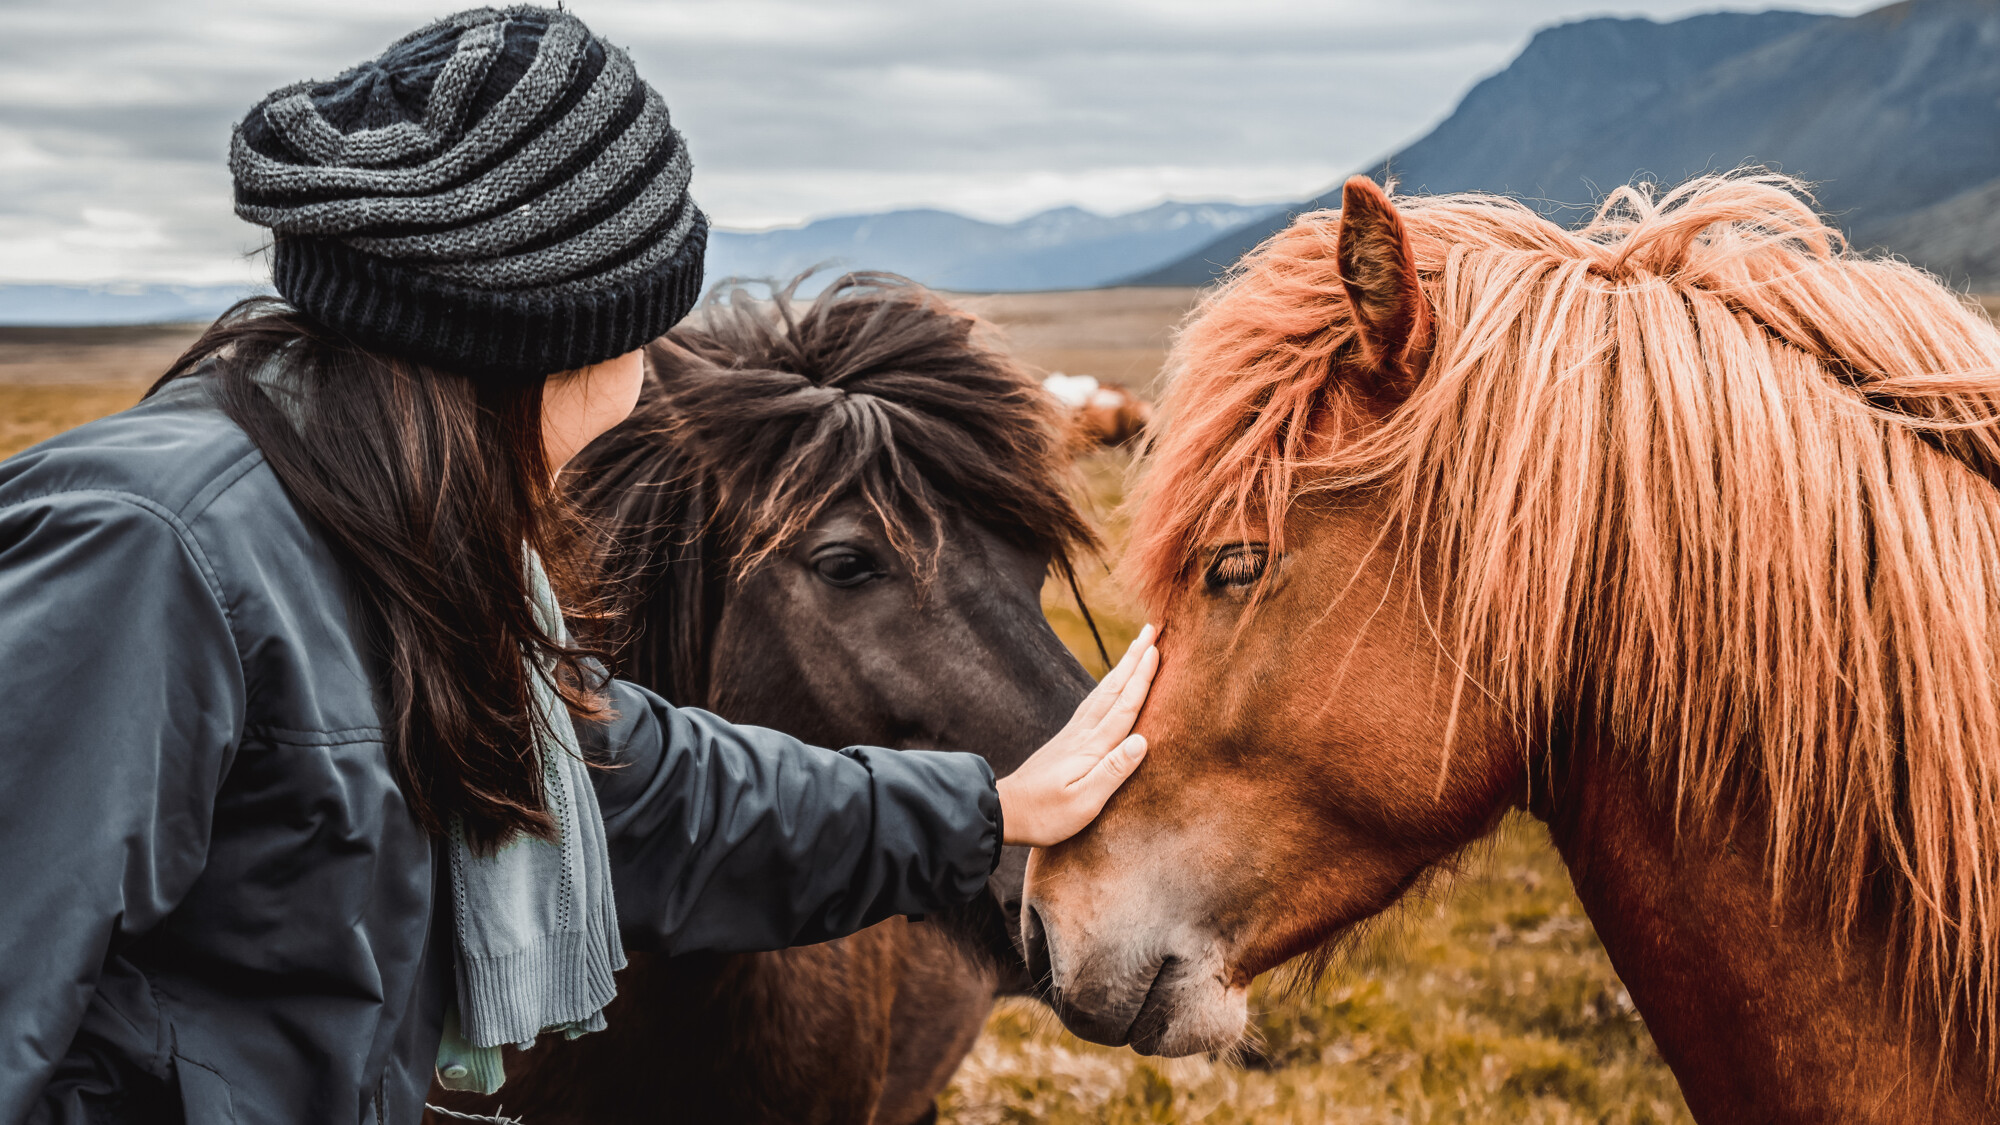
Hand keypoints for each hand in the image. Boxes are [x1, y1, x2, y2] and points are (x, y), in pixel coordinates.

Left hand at [996, 624, 1158, 846]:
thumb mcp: (1083, 803)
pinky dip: (1106, 686)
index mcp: (1092, 747)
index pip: (1124, 706)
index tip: (1157, 649)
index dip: (1142, 678)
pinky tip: (1109, 684)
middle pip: (1114, 689)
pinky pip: (1093, 703)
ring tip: (1136, 648)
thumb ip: (1113, 771)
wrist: (1005, 812)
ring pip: (1102, 692)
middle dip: (1134, 659)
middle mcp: (1083, 734)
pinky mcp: (1066, 741)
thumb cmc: (1046, 815)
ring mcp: (1072, 735)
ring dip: (1121, 668)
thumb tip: (1142, 740)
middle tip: (1151, 630)